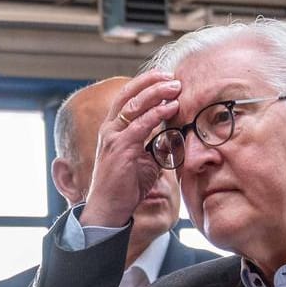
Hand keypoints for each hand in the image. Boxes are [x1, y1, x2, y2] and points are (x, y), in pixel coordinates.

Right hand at [83, 72, 182, 228]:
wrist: (109, 209)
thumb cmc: (126, 187)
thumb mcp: (145, 160)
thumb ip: (157, 145)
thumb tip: (176, 136)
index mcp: (112, 129)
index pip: (126, 97)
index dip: (145, 83)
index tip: (166, 78)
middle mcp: (109, 129)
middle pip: (128, 94)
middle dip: (151, 82)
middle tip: (173, 77)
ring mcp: (112, 138)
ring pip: (134, 105)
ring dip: (157, 93)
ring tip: (175, 87)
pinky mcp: (120, 149)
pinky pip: (140, 125)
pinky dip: (157, 114)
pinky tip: (171, 108)